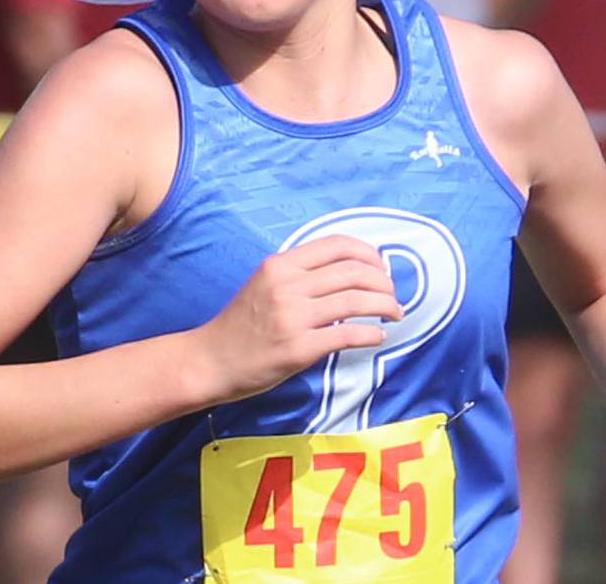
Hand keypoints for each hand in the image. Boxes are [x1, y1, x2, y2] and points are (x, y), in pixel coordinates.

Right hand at [192, 235, 401, 403]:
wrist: (210, 360)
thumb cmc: (241, 324)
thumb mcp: (264, 283)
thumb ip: (299, 273)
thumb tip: (350, 271)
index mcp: (279, 264)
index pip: (337, 245)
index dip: (369, 253)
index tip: (381, 267)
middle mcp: (287, 285)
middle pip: (353, 271)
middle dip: (384, 282)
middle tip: (393, 294)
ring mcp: (292, 317)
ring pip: (356, 300)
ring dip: (385, 305)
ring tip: (395, 313)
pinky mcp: (298, 349)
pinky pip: (347, 335)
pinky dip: (371, 334)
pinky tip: (378, 336)